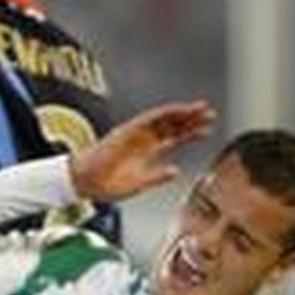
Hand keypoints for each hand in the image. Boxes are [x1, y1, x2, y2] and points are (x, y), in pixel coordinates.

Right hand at [68, 100, 216, 204]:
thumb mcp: (139, 184)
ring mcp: (136, 133)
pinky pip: (149, 117)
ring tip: (200, 109)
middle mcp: (144, 140)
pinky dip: (164, 113)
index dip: (190, 134)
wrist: (85, 182)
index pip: (173, 139)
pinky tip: (178, 110)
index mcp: (147, 153)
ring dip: (182, 113)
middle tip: (209, 115)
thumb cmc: (106, 185)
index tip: (206, 131)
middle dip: (191, 120)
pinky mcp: (128, 130)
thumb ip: (158, 177)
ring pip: (164, 119)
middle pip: (172, 126)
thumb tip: (175, 171)